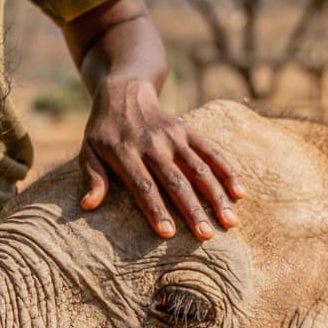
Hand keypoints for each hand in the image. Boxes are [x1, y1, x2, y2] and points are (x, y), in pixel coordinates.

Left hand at [78, 78, 243, 239]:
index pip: (143, 185)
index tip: (168, 233)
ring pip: (199, 169)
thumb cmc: (104, 130)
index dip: (156, 209)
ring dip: (216, 195)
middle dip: (192, 210)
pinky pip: (211, 151)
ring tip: (230, 221)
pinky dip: (227, 170)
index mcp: (126, 153)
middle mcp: (153, 145)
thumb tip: (88, 205)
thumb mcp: (88, 150)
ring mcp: (174, 137)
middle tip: (206, 236)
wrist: (125, 91)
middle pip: (176, 181)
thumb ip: (93, 177)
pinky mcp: (188, 131)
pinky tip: (240, 192)